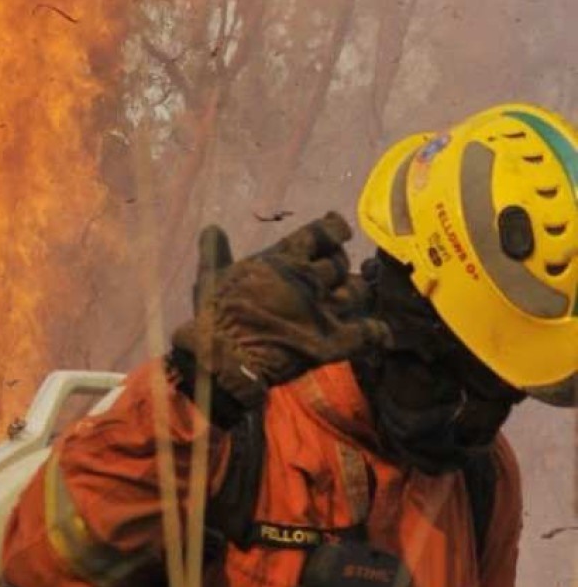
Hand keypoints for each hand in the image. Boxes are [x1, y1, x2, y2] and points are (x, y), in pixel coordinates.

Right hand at [170, 213, 389, 417]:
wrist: (225, 358)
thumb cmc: (215, 316)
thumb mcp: (209, 275)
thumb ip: (215, 251)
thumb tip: (212, 228)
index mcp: (282, 259)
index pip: (321, 234)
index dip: (334, 230)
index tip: (341, 231)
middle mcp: (309, 278)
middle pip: (339, 263)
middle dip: (340, 265)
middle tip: (335, 270)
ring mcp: (325, 309)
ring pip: (358, 291)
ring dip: (358, 292)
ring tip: (354, 295)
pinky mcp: (334, 341)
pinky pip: (369, 332)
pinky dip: (376, 331)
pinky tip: (376, 331)